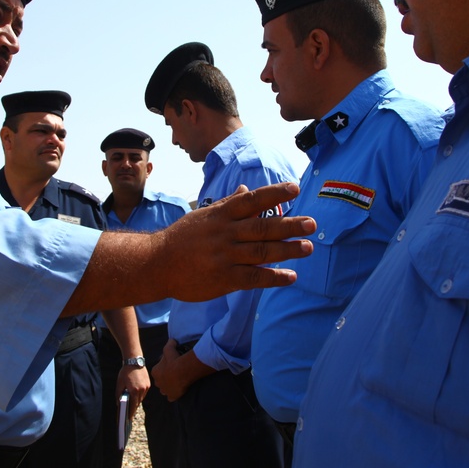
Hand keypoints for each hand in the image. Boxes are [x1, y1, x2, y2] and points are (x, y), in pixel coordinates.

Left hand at [116, 365, 150, 414]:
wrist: (134, 361)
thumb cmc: (125, 372)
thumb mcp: (119, 384)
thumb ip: (118, 395)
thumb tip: (118, 403)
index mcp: (134, 391)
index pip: (133, 406)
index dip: (130, 413)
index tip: (128, 418)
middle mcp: (142, 390)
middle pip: (138, 403)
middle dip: (133, 408)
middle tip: (130, 413)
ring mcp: (146, 387)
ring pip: (141, 398)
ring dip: (137, 401)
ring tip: (132, 404)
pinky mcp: (148, 384)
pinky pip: (144, 393)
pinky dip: (140, 395)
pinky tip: (136, 395)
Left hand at [151, 340, 213, 401]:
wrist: (183, 370)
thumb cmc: (174, 359)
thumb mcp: (169, 348)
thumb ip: (169, 343)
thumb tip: (172, 340)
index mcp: (155, 372)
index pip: (157, 372)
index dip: (163, 369)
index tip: (170, 367)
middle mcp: (158, 382)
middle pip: (160, 381)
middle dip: (164, 379)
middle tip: (173, 375)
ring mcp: (165, 390)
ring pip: (165, 390)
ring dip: (169, 387)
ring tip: (177, 383)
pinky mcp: (172, 396)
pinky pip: (171, 397)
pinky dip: (174, 395)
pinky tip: (179, 390)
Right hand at [156, 182, 314, 300]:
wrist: (156, 263)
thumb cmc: (182, 238)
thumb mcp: (203, 215)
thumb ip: (228, 204)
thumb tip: (247, 189)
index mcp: (221, 214)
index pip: (252, 200)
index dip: (275, 194)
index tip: (295, 189)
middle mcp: (225, 233)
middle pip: (262, 227)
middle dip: (289, 225)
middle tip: (311, 224)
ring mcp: (224, 256)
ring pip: (261, 252)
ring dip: (286, 250)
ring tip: (307, 248)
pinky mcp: (223, 279)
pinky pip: (253, 278)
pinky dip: (273, 277)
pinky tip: (290, 277)